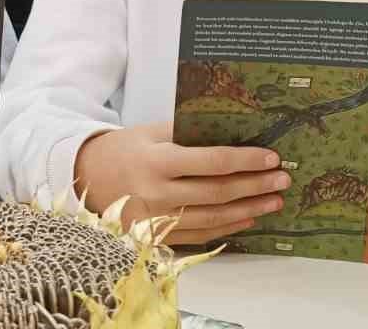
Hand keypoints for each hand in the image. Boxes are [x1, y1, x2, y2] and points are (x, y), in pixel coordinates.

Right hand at [74, 121, 290, 245]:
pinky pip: (200, 234)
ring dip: (248, 209)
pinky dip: (228, 227)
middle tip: (282, 179)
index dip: (245, 160)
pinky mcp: (156, 236)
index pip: (211, 162)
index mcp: (157, 161)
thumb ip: (186, 133)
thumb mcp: (150, 132)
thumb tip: (232, 131)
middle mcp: (157, 193)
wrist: (85, 178)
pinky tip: (248, 217)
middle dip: (255, 185)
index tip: (271, 157)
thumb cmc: (122, 149)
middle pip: (217, 192)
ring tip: (274, 201)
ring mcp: (157, 219)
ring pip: (213, 217)